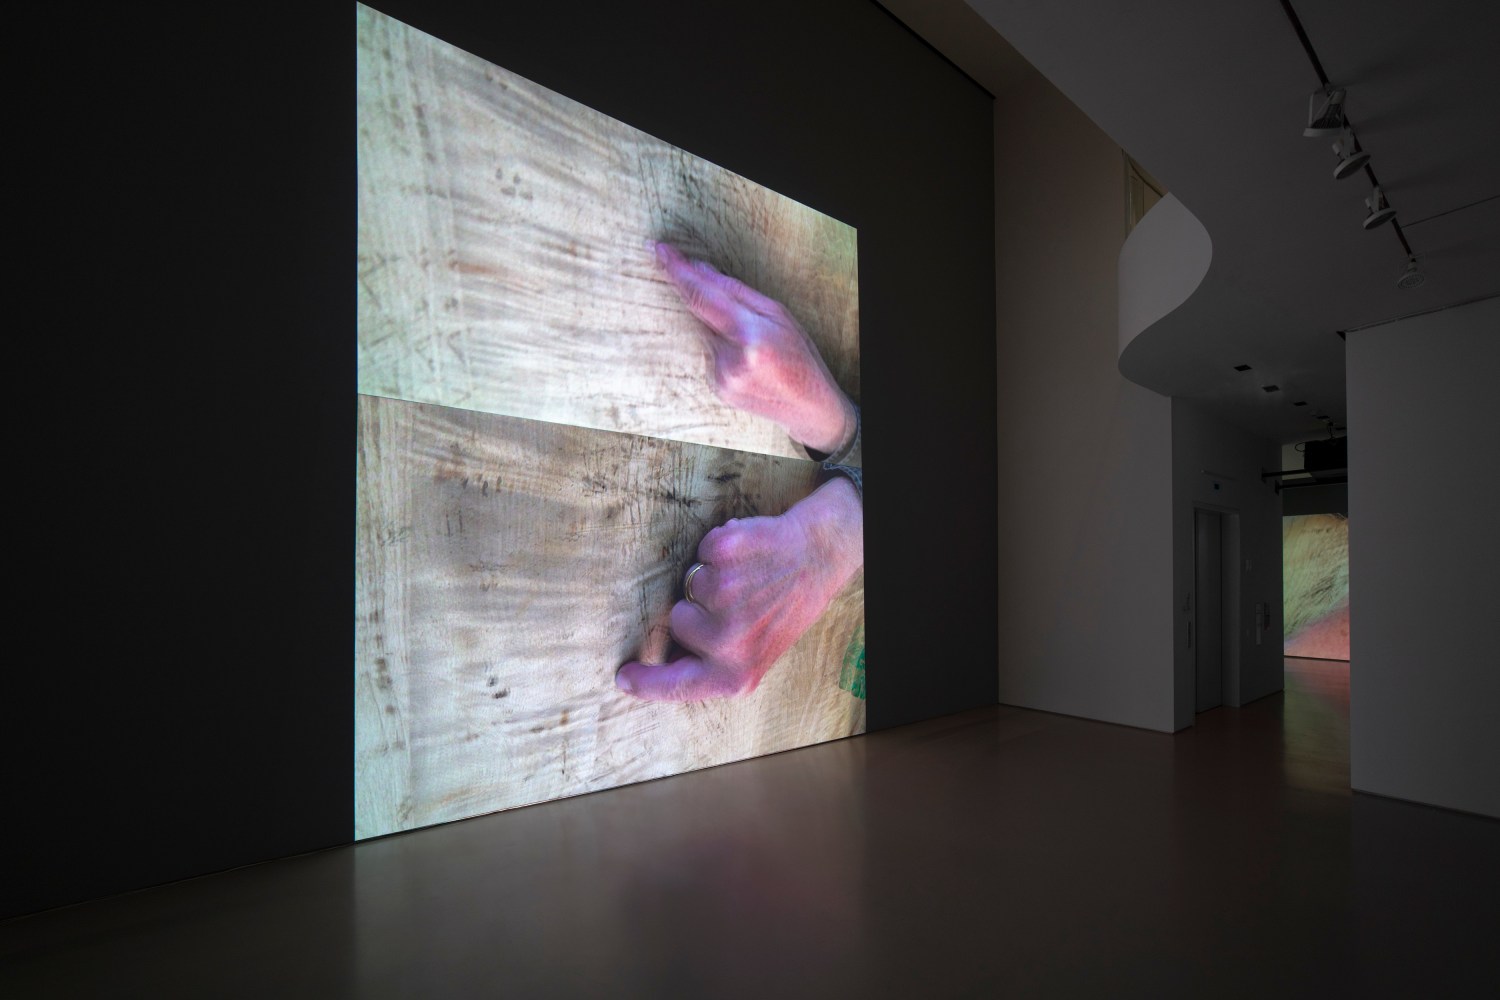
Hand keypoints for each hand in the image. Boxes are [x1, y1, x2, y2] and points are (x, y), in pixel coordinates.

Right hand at [616, 477, 863, 699]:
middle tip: (737, 605)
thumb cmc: (785, 608)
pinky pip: (702, 551)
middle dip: (696, 610)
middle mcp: (728, 641)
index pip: (676, 685)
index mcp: (736, 674)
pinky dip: (719, 546)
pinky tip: (747, 554)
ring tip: (746, 579)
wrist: (820, 559)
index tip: (624, 677)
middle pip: (676, 622)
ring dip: (709, 577)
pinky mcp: (726, 555)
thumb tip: (668, 662)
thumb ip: (715, 664)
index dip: (645, 682)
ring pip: (688, 584)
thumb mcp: (757, 654)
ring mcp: (726, 596)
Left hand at [653, 242, 855, 454]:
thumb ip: (737, 292)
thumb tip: (701, 270)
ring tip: (756, 347)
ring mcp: (721, 377)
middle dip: (712, 303)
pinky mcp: (717, 388)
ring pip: (705, 335)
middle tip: (739, 310)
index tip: (660, 252)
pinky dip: (723, 349)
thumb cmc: (800, 357)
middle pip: (701, 314)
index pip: (702, 297)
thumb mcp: (778, 314)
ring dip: (722, 330)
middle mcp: (730, 359)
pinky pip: (710, 355)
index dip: (678, 272)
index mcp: (750, 335)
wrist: (809, 407)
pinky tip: (749, 361)